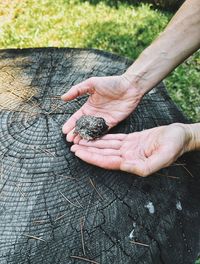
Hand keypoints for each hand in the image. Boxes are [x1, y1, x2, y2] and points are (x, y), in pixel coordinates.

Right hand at [61, 75, 142, 141]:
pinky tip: (89, 142)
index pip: (77, 117)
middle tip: (69, 140)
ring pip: (91, 131)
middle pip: (82, 126)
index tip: (64, 131)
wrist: (130, 86)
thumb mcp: (91, 83)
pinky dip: (96, 137)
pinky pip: (103, 132)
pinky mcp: (112, 123)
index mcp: (89, 106)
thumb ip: (77, 90)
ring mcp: (103, 119)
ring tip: (77, 143)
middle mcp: (95, 114)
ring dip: (84, 137)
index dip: (70, 124)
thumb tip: (62, 98)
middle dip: (75, 133)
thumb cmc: (111, 83)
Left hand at [70, 123, 190, 175]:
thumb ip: (145, 166)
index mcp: (134, 163)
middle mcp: (128, 157)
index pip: (108, 162)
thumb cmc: (174, 145)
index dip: (92, 158)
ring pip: (107, 147)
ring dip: (93, 144)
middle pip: (103, 155)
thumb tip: (124, 167)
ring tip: (79, 141)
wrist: (180, 135)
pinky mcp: (132, 140)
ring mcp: (129, 149)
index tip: (78, 153)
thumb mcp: (164, 156)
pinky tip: (95, 136)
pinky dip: (103, 138)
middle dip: (88, 151)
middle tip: (72, 147)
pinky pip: (114, 139)